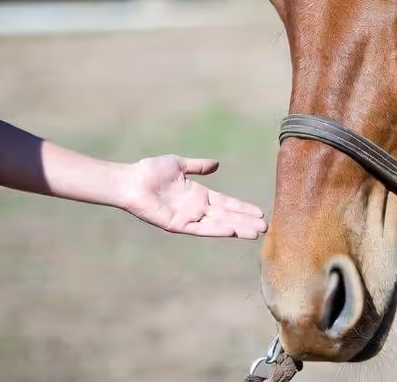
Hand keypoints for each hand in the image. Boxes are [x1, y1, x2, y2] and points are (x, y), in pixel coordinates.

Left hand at [116, 155, 267, 238]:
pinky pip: (200, 229)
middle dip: (245, 221)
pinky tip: (232, 231)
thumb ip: (198, 166)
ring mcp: (188, 218)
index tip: (260, 212)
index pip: (226, 203)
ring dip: (237, 228)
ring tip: (255, 233)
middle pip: (226, 216)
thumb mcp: (179, 164)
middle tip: (265, 227)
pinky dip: (216, 230)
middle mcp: (196, 208)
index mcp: (198, 195)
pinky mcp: (177, 225)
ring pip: (218, 224)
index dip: (242, 208)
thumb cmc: (151, 171)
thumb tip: (216, 164)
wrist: (131, 180)